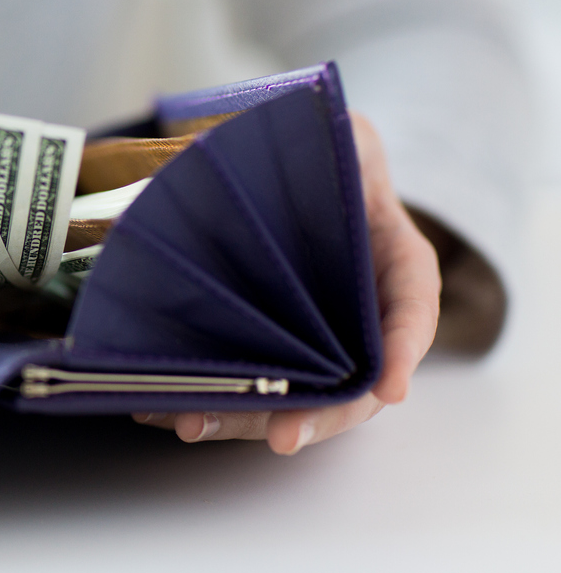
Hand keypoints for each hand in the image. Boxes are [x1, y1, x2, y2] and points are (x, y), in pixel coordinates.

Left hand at [133, 113, 440, 453]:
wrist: (287, 178)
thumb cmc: (324, 158)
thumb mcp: (343, 136)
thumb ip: (336, 145)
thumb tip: (277, 148)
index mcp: (393, 262)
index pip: (411, 309)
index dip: (403, 349)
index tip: (392, 387)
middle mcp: (358, 316)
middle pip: (352, 382)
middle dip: (318, 415)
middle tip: (283, 437)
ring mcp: (311, 342)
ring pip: (291, 397)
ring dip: (245, 419)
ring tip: (194, 425)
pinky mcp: (260, 351)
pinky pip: (241, 385)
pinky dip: (204, 400)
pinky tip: (161, 407)